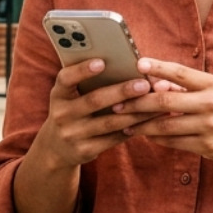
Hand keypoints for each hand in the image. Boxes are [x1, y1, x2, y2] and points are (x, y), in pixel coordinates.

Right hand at [30, 59, 172, 168]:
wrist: (57, 148)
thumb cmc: (74, 110)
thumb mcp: (72, 96)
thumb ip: (90, 82)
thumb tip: (126, 65)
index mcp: (58, 94)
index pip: (66, 79)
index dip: (82, 70)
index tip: (102, 61)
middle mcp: (61, 114)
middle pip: (94, 100)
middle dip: (121, 91)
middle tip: (144, 84)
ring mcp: (72, 134)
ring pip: (108, 122)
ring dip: (134, 112)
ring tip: (154, 103)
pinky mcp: (84, 151)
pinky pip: (113, 139)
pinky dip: (132, 128)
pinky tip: (148, 121)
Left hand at [110, 58, 212, 167]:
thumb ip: (186, 86)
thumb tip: (155, 84)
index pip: (180, 72)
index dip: (158, 67)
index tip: (137, 64)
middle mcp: (211, 104)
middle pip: (165, 100)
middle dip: (137, 103)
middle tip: (117, 103)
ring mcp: (208, 127)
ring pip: (165, 125)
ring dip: (141, 124)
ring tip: (125, 123)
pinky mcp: (205, 147)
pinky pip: (172, 142)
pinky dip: (156, 137)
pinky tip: (144, 134)